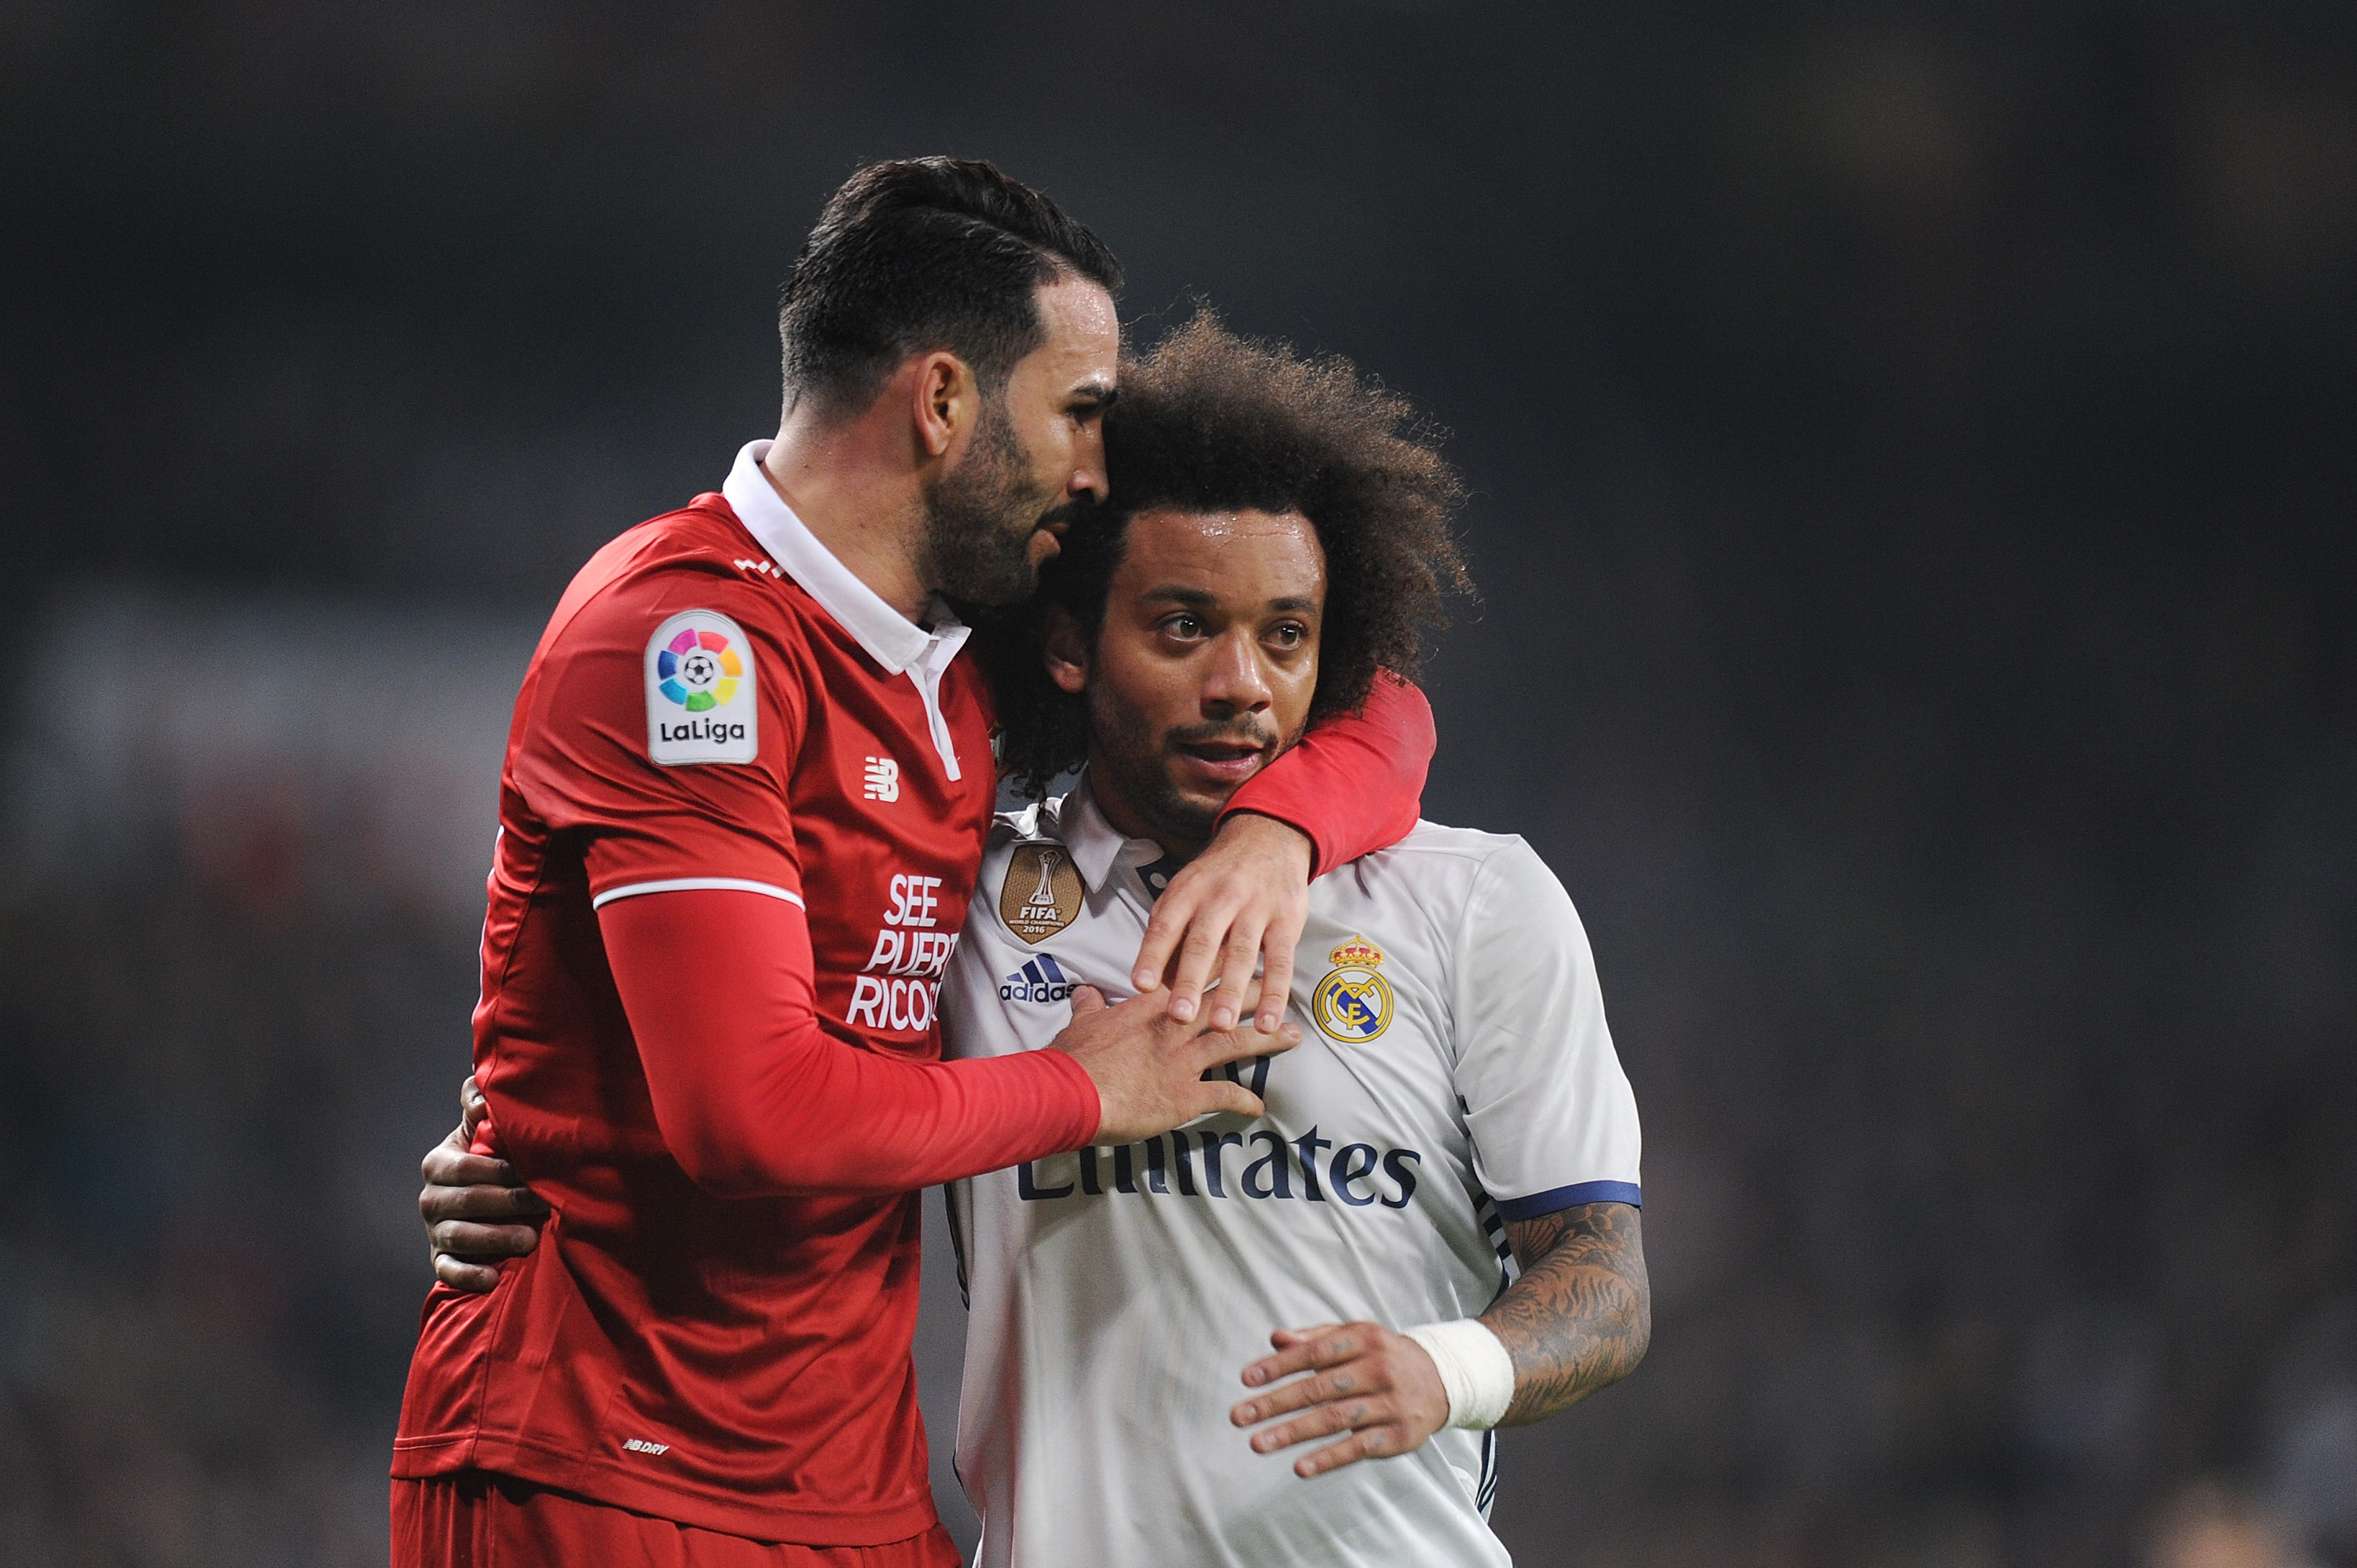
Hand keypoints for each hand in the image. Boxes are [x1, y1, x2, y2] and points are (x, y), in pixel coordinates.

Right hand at [420, 1075, 547, 1291]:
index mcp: (438, 1163)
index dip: (503, 1170)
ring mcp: (434, 1231)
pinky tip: (492, 1280)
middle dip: (509, 1202)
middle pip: (469, 1201)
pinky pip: (448, 1271)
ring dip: (496, 1239)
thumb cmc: (489, 1156)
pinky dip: (469, 1276)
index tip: (536, 1171)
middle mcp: (431, 1198)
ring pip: (460, 1236)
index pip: (468, 1167)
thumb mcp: (480, 1128)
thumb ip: (478, 1101)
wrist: (483, 1198)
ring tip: (530, 1239)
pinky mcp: (440, 1260)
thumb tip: (481, 1100)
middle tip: (545, 1204)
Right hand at [1051, 982, 1300, 1143]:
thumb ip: (1090, 1006)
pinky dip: (1245, 1101)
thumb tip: (1085, 993)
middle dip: (1256, 992)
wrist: (1070, 1093)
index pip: (1193, 974)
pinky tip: (1260, 1106)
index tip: (1242, 950)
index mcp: (1151, 1004)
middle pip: (1225, 1001)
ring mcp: (1183, 1060)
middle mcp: (1175, 1025)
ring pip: (1235, 1042)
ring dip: (1267, 1039)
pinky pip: (1225, 1095)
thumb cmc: (1073, 1058)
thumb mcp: (1080, 1024)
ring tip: (1293, 1036)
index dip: (1220, 962)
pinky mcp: (1186, 1095)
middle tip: (1283, 987)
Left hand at [1131, 813, 1311, 1033]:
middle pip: (1204, 942)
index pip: (1166, 924)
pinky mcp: (1286, 921)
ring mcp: (1256, 908)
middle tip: (1179, 1016)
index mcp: (1189, 890)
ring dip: (1231, 992)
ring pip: (1242, 954)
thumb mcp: (1187, 889)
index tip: (1141, 985)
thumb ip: (1169, 930)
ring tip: (1221, 1025)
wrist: (1268, 838)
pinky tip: (1268, 1023)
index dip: (1153, 954)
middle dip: (1190, 980)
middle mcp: (1221, 897)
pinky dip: (1276, 994)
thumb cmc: (1218, 877)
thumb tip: (1153, 982)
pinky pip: (1281, 962)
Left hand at [1229, 1321, 1450, 1477]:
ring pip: (1335, 1419)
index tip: (1246, 1379)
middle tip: (1239, 1416)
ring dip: (1293, 1433)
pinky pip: (1359, 1448)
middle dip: (1276, 1403)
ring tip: (1258, 1443)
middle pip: (1319, 1388)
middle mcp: (1378, 1369)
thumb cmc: (1384, 1355)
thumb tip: (1276, 1338)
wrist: (1442, 1379)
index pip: (1314, 1353)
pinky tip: (1300, 1467)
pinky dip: (1329, 1458)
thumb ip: (1315, 1338)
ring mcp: (1390, 1404)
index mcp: (1364, 1339)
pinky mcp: (1398, 1436)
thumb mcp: (1355, 1336)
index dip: (1278, 1366)